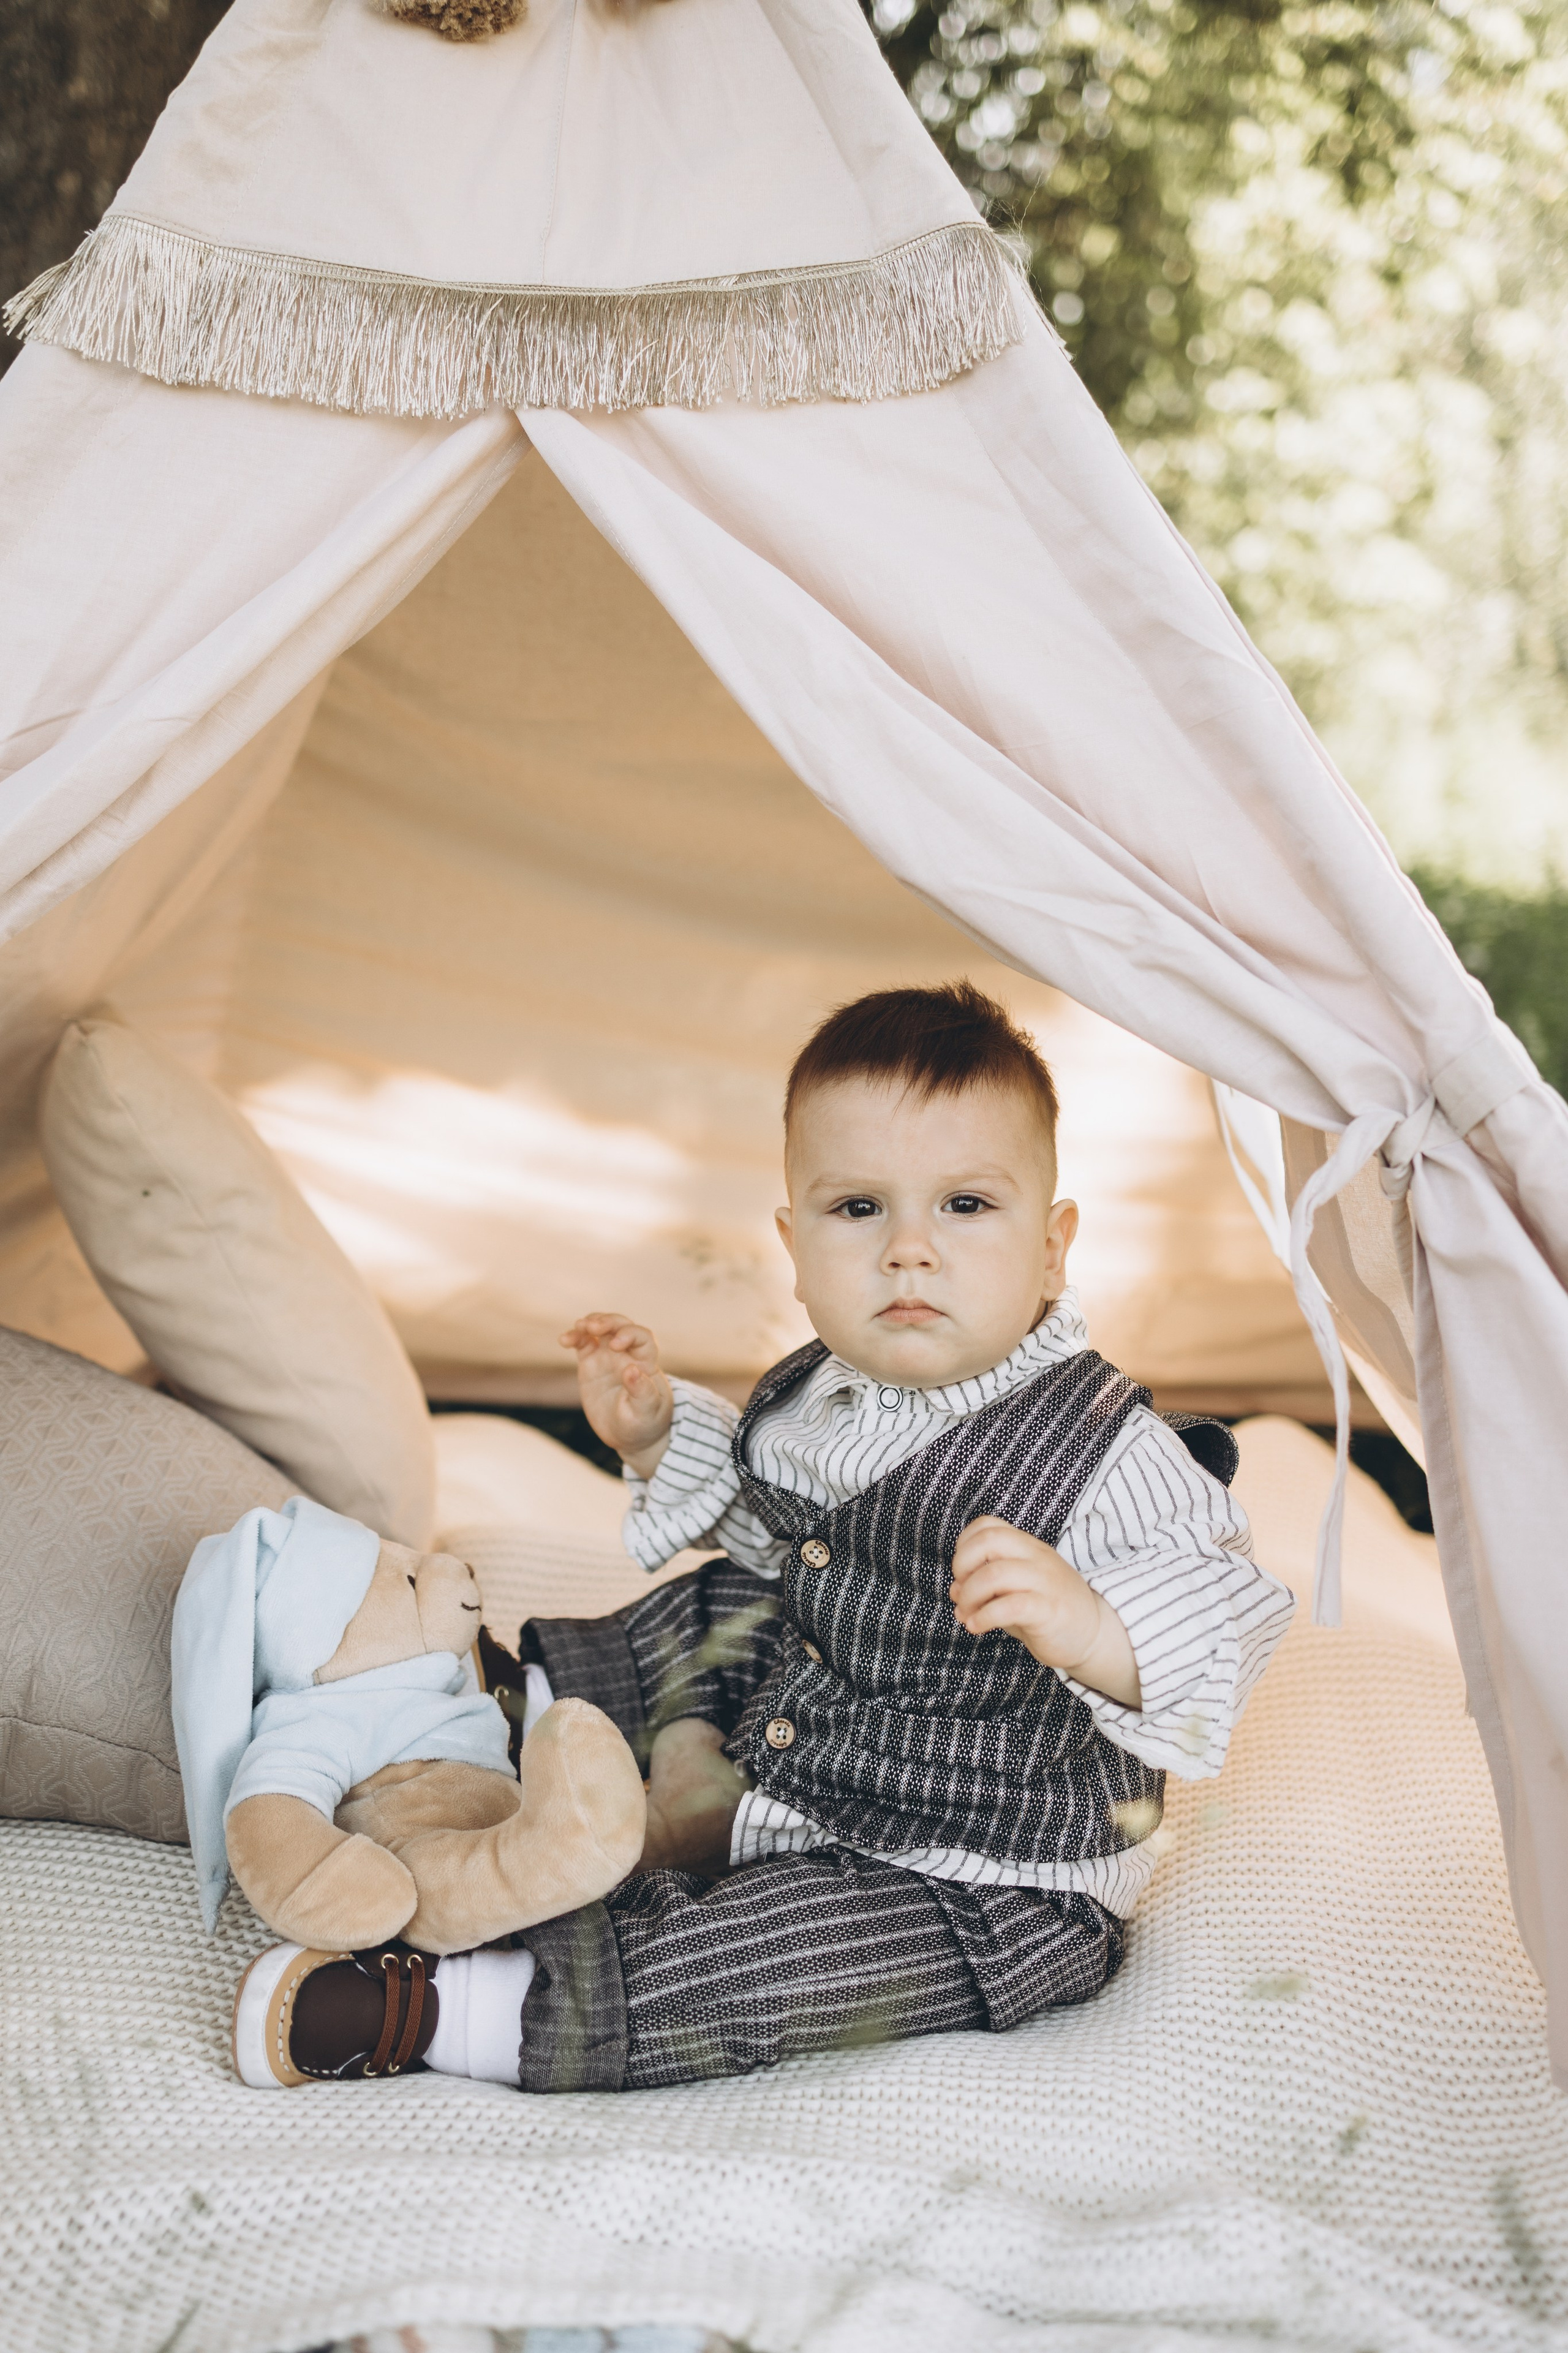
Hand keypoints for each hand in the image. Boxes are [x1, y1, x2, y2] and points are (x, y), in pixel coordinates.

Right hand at [558, 1312, 674, 1476]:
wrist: (629, 1436)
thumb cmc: (644, 1423)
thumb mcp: (646, 1412)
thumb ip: (642, 1392)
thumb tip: (631, 1369)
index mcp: (646, 1363)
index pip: (642, 1337)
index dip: (629, 1334)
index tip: (615, 1345)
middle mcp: (628, 1355)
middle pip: (621, 1325)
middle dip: (607, 1321)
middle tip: (592, 1327)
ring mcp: (608, 1357)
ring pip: (600, 1329)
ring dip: (590, 1323)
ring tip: (578, 1327)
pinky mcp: (591, 1363)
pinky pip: (582, 1343)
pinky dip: (574, 1337)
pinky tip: (564, 1340)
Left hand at [949, 1517, 1140, 1707]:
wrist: (1094, 1636)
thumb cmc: (1049, 1611)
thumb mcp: (1016, 1590)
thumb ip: (987, 1586)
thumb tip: (955, 1591)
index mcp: (1028, 1547)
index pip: (988, 1525)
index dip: (964, 1545)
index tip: (961, 1573)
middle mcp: (1037, 1558)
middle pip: (989, 1541)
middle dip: (962, 1565)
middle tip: (961, 1592)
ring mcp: (1045, 1582)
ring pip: (995, 1574)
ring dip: (970, 1596)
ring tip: (966, 1614)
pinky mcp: (1049, 1610)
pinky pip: (1010, 1606)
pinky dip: (984, 1616)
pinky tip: (977, 1626)